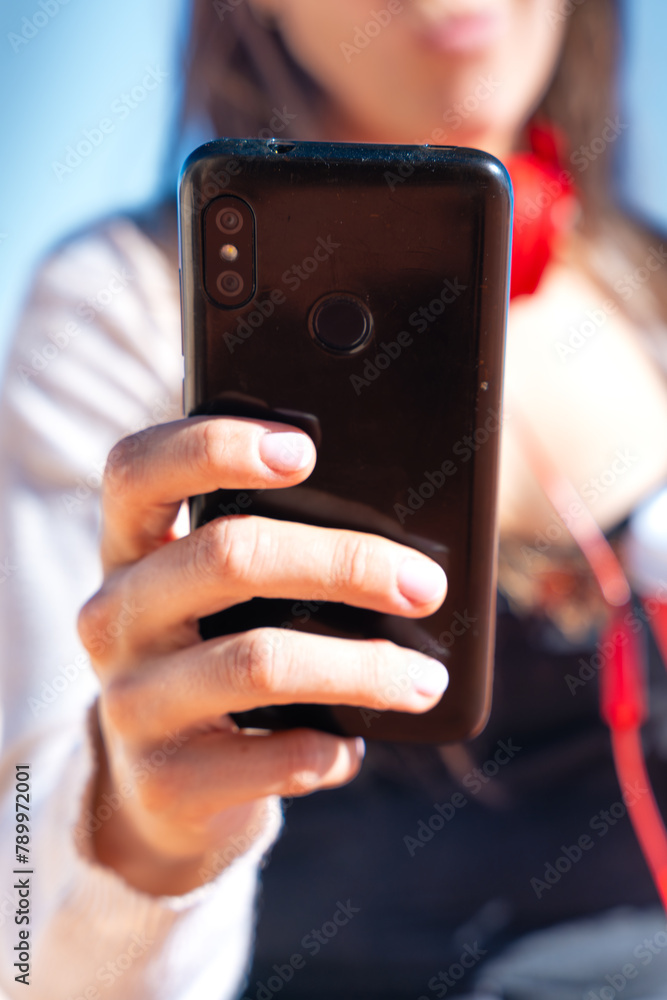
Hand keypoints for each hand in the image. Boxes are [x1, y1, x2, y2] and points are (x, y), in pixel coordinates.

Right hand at [78, 416, 447, 894]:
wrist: (164, 788)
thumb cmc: (218, 658)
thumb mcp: (220, 599)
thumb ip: (275, 553)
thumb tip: (402, 548)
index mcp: (130, 550)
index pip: (140, 470)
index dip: (213, 446)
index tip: (305, 450)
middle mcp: (115, 617)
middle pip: (228, 557)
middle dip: (345, 563)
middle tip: (423, 584)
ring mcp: (130, 702)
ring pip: (260, 662)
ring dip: (363, 668)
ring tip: (425, 679)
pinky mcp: (164, 780)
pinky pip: (275, 756)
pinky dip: (332, 749)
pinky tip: (352, 746)